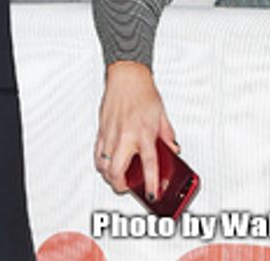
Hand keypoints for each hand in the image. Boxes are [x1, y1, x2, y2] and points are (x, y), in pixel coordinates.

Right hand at [94, 61, 176, 198]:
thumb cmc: (142, 91)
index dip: (151, 183)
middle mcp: (125, 136)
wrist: (126, 75)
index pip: (149, 165)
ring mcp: (111, 134)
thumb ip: (167, 135)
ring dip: (109, 175)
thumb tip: (172, 148)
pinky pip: (97, 153)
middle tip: (128, 187)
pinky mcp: (101, 129)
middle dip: (121, 185)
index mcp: (143, 133)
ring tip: (116, 177)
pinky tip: (106, 163)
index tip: (152, 193)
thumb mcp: (162, 115)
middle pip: (117, 171)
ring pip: (103, 165)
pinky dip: (101, 162)